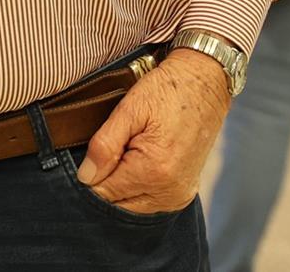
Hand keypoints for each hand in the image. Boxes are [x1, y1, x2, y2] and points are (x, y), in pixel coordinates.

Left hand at [76, 47, 230, 214]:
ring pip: (132, 206)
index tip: (94, 152)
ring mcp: (179, 195)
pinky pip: (149, 201)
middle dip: (108, 180)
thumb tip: (85, 177)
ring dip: (123, 183)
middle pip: (118, 204)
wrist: (204, 83)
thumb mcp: (129, 110)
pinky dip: (138, 186)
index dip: (92, 174)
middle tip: (115, 146)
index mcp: (154, 172)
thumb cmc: (167, 90)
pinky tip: (140, 160)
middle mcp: (169, 191)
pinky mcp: (184, 192)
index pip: (104, 193)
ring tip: (130, 149)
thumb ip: (104, 146)